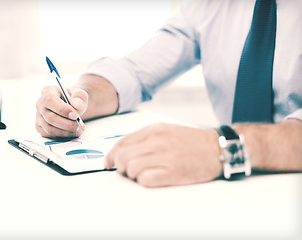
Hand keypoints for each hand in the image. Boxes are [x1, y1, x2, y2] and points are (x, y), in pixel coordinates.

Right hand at [35, 85, 87, 137]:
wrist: (72, 107)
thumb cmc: (74, 99)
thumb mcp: (80, 95)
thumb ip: (80, 97)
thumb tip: (76, 104)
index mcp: (48, 91)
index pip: (50, 100)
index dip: (63, 109)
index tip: (76, 116)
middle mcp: (40, 103)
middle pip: (50, 117)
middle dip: (67, 124)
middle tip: (79, 125)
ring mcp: (39, 116)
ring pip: (49, 128)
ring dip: (65, 132)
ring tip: (78, 130)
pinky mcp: (40, 127)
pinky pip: (49, 135)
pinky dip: (62, 136)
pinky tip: (71, 132)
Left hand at [105, 123, 221, 186]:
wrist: (217, 149)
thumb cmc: (191, 141)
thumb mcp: (165, 130)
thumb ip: (144, 138)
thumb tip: (123, 151)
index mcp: (153, 130)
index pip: (121, 143)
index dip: (111, 155)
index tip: (108, 163)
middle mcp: (157, 141)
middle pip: (123, 156)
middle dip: (120, 166)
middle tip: (126, 170)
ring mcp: (164, 156)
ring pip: (131, 168)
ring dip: (132, 174)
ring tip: (142, 174)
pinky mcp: (172, 172)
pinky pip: (145, 179)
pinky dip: (143, 181)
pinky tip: (151, 178)